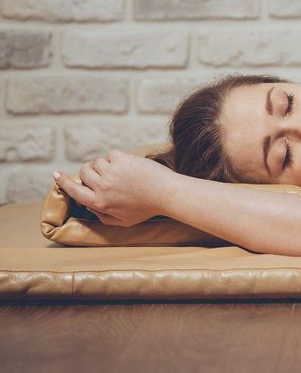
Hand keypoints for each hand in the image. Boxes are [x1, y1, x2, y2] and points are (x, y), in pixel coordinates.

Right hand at [52, 150, 171, 226]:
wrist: (166, 192)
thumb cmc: (146, 209)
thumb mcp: (122, 222)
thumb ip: (102, 216)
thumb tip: (89, 206)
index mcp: (99, 202)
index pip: (74, 191)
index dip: (63, 182)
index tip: (56, 175)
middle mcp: (102, 186)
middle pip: (83, 173)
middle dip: (89, 174)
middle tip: (101, 176)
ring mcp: (111, 171)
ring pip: (96, 162)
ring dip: (103, 166)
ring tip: (118, 173)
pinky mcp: (122, 158)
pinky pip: (110, 155)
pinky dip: (116, 158)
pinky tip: (126, 166)